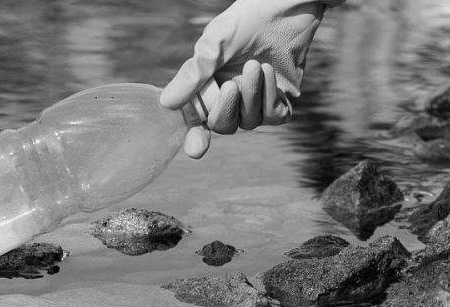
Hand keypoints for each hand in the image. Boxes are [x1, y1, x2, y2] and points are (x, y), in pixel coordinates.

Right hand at [160, 0, 343, 158]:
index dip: (195, 139)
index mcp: (207, 89)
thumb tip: (167, 103)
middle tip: (230, 85)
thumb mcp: (213, 46)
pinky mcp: (280, 101)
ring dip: (252, 95)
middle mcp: (230, 100)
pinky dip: (271, 96)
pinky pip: (274, 116)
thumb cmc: (244, 23)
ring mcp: (256, 103)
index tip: (196, 150)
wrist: (282, 9)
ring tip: (255, 66)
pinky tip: (268, 72)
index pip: (197, 122)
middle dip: (225, 110)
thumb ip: (193, 75)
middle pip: (223, 127)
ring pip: (249, 121)